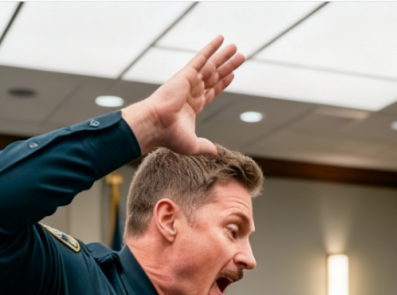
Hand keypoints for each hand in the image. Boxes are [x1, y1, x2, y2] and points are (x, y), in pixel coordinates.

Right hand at [122, 36, 244, 155]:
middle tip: (240, 57)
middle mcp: (192, 91)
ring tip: (236, 48)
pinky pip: (202, 58)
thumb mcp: (193, 145)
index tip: (232, 75)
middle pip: (215, 76)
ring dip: (224, 57)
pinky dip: (211, 48)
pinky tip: (221, 39)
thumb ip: (205, 146)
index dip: (222, 83)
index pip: (212, 91)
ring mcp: (190, 81)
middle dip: (227, 67)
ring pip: (211, 66)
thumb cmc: (169, 136)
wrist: (156, 125)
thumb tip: (215, 153)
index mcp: (193, 106)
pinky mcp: (186, 74)